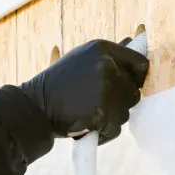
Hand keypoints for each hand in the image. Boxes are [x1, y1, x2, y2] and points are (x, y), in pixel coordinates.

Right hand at [18, 37, 149, 144]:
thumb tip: (133, 41)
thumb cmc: (57, 85)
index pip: (140, 65)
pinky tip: (86, 125)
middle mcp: (106, 65)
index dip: (134, 80)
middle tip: (93, 102)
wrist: (33, 107)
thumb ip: (108, 55)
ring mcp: (104, 88)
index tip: (121, 88)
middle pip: (133, 93)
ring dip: (109, 119)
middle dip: (118, 102)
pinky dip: (103, 132)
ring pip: (125, 113)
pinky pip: (115, 128)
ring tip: (86, 113)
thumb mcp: (81, 60)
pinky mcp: (101, 111)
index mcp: (102, 48)